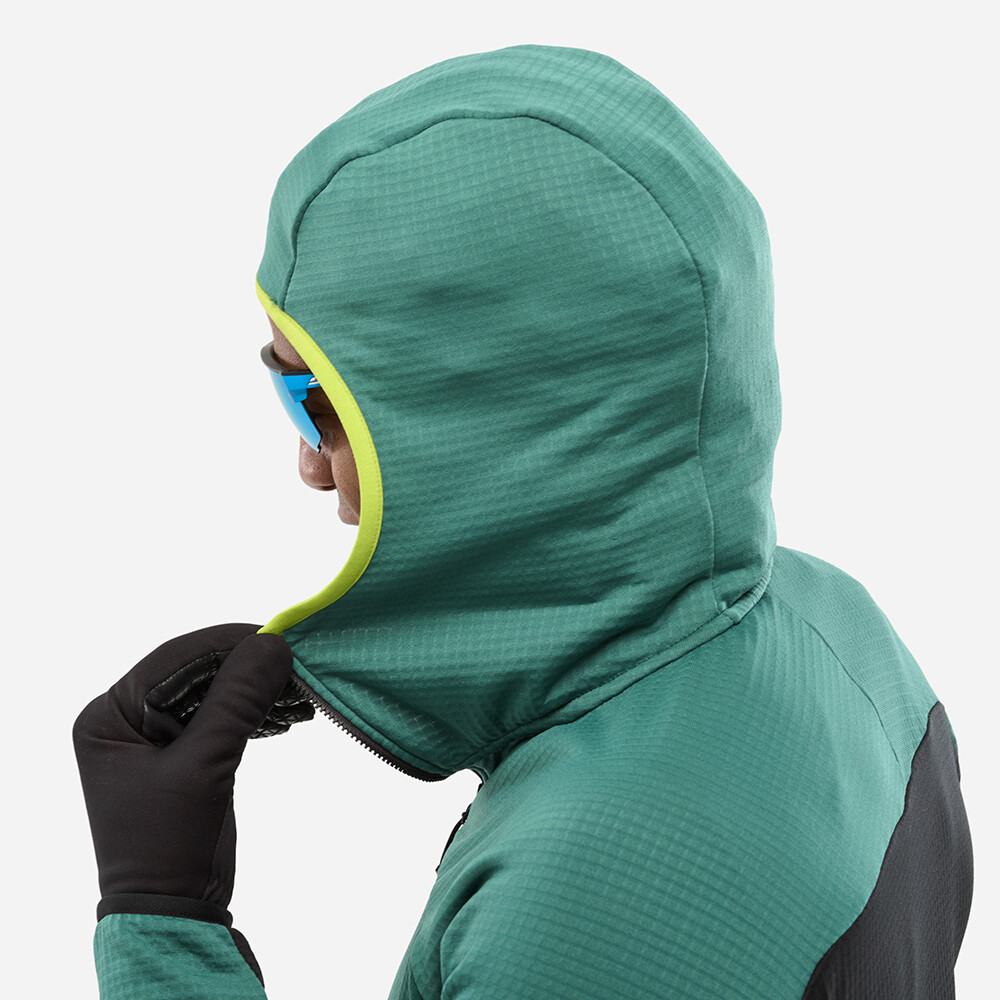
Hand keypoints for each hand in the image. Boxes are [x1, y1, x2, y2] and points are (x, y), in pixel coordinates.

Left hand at [73, 623, 292, 923]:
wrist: (172, 912)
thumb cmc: (169, 842)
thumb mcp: (204, 765)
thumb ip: (237, 700)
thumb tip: (276, 644)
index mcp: (109, 714)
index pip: (176, 659)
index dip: (230, 643)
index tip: (281, 638)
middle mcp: (126, 717)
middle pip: (198, 672)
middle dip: (251, 670)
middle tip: (299, 667)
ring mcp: (155, 735)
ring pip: (215, 691)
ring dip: (259, 691)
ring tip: (302, 696)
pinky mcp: (184, 753)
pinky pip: (222, 715)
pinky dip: (256, 713)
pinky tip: (287, 715)